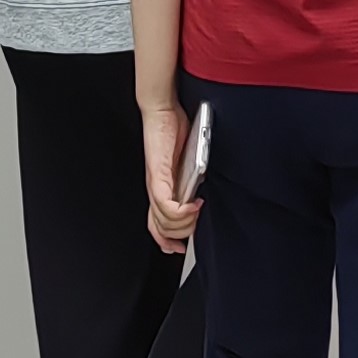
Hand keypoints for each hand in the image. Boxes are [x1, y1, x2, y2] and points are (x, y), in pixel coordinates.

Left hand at [141, 101, 200, 254]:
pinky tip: (192, 206)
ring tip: (196, 212)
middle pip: (161, 229)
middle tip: (196, 221)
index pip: (156, 226)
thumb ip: (191, 181)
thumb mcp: (187, 162)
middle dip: (182, 234)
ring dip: (183, 224)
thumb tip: (202, 196)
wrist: (161, 109)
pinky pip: (164, 204)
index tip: (181, 248)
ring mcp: (155, 183)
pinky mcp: (158, 174)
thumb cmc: (173, 130)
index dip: (167, 242)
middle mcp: (155, 189)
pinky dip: (179, 212)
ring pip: (163, 221)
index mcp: (161, 189)